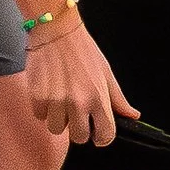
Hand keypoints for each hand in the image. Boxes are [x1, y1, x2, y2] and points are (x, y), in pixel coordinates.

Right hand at [25, 12, 128, 142]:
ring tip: (62, 99)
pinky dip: (44, 109)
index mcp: (98, 97)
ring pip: (57, 129)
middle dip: (79, 129)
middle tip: (77, 112)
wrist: (56, 31)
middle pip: (79, 138)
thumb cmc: (82, 49)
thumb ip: (118, 99)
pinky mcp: (37, 98)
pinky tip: (50, 91)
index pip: (105, 135)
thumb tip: (132, 115)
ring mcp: (56, 102)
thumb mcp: (106, 73)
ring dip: (59, 119)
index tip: (99, 132)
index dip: (102, 136)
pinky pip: (40, 117)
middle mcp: (77, 102)